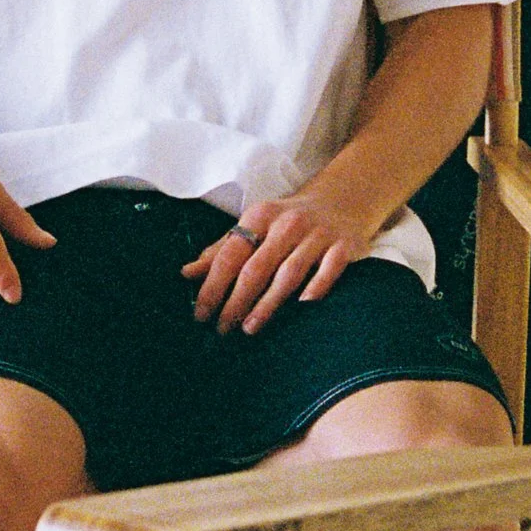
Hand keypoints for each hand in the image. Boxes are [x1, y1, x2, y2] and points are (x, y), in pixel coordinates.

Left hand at [184, 172, 372, 333]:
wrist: (340, 202)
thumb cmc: (286, 222)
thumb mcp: (253, 226)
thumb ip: (221, 250)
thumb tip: (186, 273)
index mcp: (260, 216)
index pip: (230, 254)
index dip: (213, 286)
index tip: (201, 314)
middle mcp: (288, 223)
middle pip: (256, 267)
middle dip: (236, 301)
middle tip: (223, 328)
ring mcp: (318, 234)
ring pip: (289, 273)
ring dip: (268, 303)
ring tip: (250, 328)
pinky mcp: (343, 246)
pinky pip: (329, 270)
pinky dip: (316, 287)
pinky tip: (302, 305)